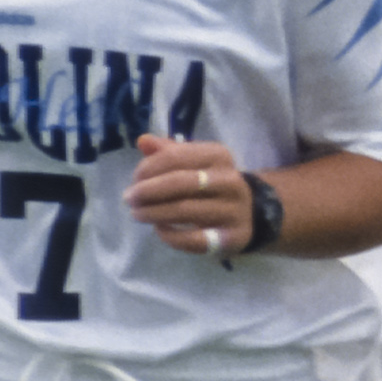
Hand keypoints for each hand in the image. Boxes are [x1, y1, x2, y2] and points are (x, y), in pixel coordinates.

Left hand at [128, 135, 262, 257]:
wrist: (253, 212)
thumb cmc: (212, 183)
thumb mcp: (196, 161)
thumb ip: (170, 151)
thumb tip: (143, 141)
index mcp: (219, 156)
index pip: (175, 156)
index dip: (147, 168)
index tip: (134, 178)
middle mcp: (230, 180)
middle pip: (179, 182)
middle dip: (147, 191)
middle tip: (129, 199)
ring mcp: (233, 210)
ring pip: (185, 210)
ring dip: (153, 213)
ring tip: (137, 214)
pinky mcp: (232, 237)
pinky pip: (195, 239)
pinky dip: (171, 236)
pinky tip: (160, 230)